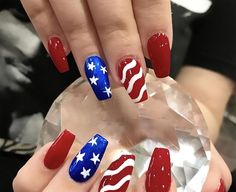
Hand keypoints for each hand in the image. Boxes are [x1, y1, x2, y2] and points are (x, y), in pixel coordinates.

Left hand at [13, 130, 230, 191]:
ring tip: (95, 151)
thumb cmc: (169, 138)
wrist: (147, 123)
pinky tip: (64, 146)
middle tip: (121, 162)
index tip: (158, 172)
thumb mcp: (193, 152)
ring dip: (68, 190)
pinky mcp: (41, 188)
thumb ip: (205, 173)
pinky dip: (38, 173)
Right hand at [20, 0, 171, 101]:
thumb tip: (153, 45)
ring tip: (100, 83)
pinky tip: (61, 59)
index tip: (160, 64)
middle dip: (121, 53)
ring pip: (73, 17)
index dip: (154, 32)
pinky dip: (48, 33)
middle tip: (130, 85)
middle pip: (110, 14)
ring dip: (88, 54)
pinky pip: (35, 6)